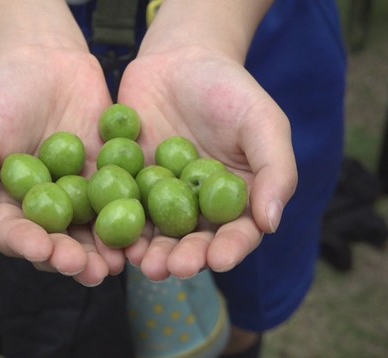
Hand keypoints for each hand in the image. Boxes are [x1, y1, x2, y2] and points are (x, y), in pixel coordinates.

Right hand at [0, 46, 122, 285]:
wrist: (44, 59)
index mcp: (9, 207)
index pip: (17, 236)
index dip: (29, 246)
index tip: (42, 251)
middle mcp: (47, 210)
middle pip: (59, 243)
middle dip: (73, 258)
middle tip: (87, 269)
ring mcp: (82, 196)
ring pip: (94, 232)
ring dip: (105, 251)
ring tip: (115, 264)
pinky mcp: (112, 179)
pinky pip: (122, 201)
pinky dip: (132, 218)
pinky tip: (141, 232)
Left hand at [118, 47, 297, 280]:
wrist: (180, 59)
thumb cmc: (230, 90)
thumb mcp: (263, 121)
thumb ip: (274, 169)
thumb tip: (270, 224)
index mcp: (237, 199)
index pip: (238, 232)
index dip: (231, 248)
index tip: (219, 259)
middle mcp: (200, 206)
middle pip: (194, 241)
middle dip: (186, 258)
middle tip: (174, 268)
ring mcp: (163, 198)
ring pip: (157, 234)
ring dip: (151, 252)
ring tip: (144, 264)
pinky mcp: (130, 184)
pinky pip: (123, 208)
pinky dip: (118, 225)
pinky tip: (113, 239)